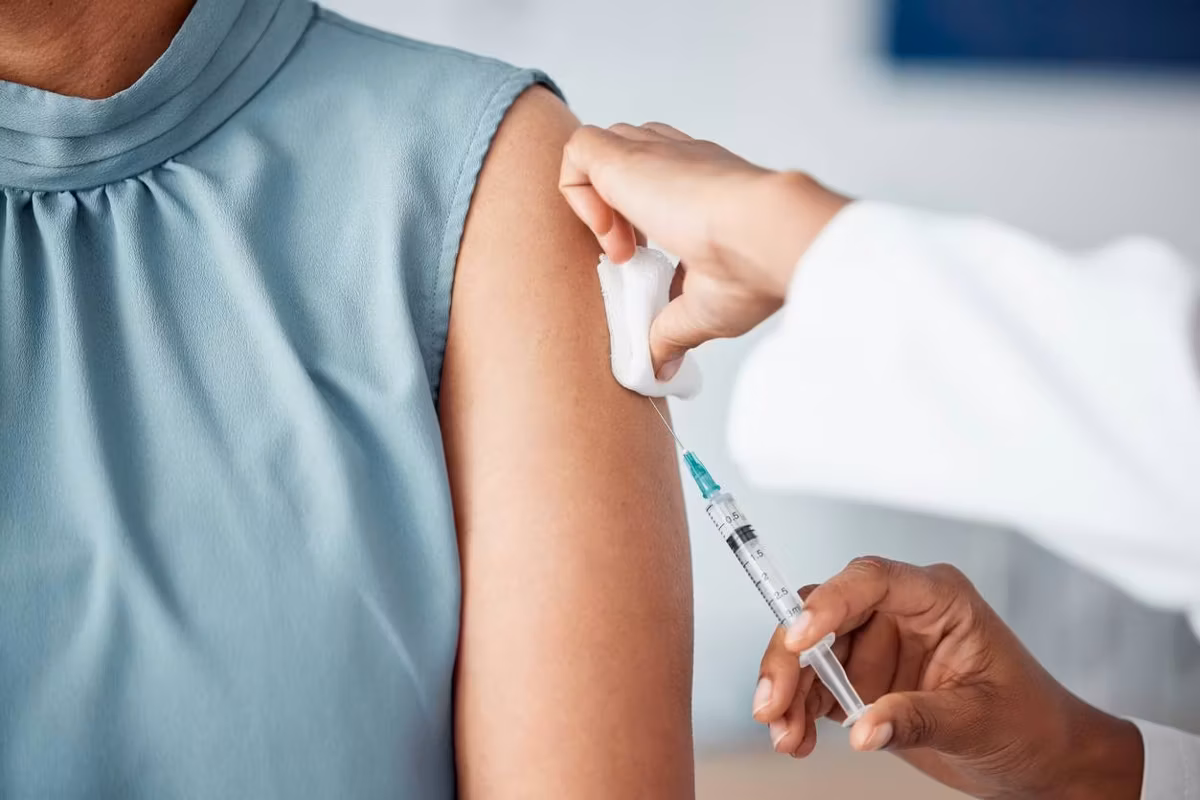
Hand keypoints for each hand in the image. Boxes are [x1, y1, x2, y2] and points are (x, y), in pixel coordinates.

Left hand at [559, 123, 848, 376]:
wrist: (767, 236)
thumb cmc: (753, 269)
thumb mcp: (704, 308)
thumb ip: (673, 331)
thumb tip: (661, 368)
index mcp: (705, 187)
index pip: (659, 184)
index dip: (639, 222)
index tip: (648, 264)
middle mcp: (680, 161)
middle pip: (627, 159)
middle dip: (615, 208)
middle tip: (630, 257)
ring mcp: (655, 152)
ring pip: (601, 150)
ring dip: (596, 202)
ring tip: (621, 249)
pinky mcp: (626, 155)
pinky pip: (578, 152)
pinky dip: (577, 193)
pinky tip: (607, 234)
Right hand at [753, 557, 1143, 799]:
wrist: (1042, 760)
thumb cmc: (1030, 724)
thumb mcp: (979, 722)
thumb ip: (917, 719)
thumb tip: (861, 729)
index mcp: (937, 598)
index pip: (870, 581)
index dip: (828, 603)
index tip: (798, 639)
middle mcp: (900, 612)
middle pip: (824, 613)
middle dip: (790, 658)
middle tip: (772, 702)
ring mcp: (879, 643)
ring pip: (810, 650)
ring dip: (788, 691)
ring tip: (784, 735)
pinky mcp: (864, 677)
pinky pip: (816, 684)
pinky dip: (799, 710)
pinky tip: (796, 738)